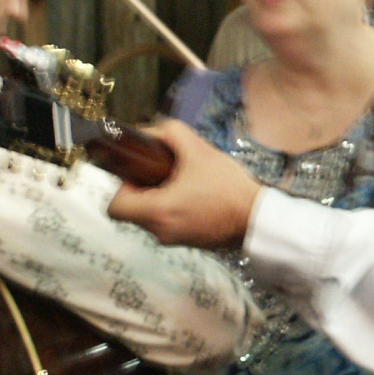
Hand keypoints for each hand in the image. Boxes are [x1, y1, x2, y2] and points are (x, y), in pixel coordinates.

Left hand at [107, 119, 261, 247]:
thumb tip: (150, 131)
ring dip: (160, 200)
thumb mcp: (200, 151)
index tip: (142, 173)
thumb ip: (171, 133)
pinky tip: (196, 196)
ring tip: (185, 183)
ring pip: (151, 218)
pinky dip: (175, 211)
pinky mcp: (189, 243)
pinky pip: (169, 224)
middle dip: (143, 190)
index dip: (122, 186)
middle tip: (164, 173)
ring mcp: (174, 240)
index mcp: (158, 212)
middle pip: (132, 212)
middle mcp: (160, 232)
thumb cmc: (229, 187)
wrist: (259, 219)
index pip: (114, 207)